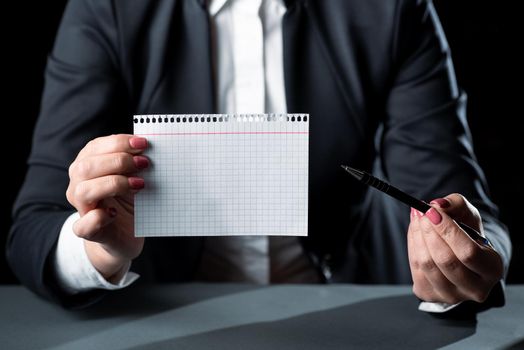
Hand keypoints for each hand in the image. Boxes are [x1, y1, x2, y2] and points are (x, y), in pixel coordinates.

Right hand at [66, 134, 148, 281]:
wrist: (124, 236)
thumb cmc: (129, 202)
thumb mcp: (133, 178)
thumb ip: (135, 164)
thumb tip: (149, 149)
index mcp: (88, 166)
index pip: (95, 147)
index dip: (119, 143)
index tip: (143, 143)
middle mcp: (78, 185)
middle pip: (86, 167)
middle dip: (117, 161)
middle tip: (144, 163)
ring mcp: (82, 209)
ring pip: (83, 191)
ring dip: (113, 184)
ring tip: (139, 185)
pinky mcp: (88, 231)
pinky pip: (83, 225)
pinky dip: (98, 218)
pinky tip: (114, 213)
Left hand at [407, 193, 503, 303]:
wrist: (459, 256)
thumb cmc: (467, 234)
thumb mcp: (468, 214)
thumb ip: (456, 204)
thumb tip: (437, 205)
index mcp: (492, 269)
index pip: (468, 252)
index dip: (448, 231)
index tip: (432, 211)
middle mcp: (475, 288)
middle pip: (445, 260)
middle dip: (429, 232)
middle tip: (420, 213)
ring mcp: (451, 295)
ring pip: (427, 264)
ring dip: (417, 237)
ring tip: (417, 219)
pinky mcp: (430, 295)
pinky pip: (415, 268)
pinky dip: (412, 245)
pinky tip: (415, 233)